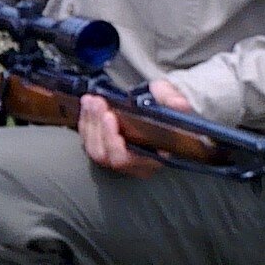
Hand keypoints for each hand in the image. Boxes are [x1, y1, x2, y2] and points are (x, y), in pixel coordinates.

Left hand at [79, 78, 193, 175]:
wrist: (166, 112)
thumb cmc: (170, 111)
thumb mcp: (175, 101)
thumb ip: (176, 101)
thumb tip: (178, 104)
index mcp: (153, 158)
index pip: (125, 159)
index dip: (113, 141)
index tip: (110, 115)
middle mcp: (133, 164)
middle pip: (104, 154)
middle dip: (97, 125)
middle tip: (97, 102)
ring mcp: (117, 157)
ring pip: (93, 149)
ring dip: (89, 122)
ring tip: (91, 100)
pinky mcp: (105, 149)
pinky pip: (89, 141)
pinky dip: (86, 121)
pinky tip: (88, 104)